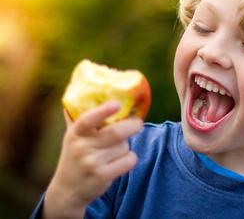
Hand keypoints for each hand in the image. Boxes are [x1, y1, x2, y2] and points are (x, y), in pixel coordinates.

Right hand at [42, 101, 142, 218]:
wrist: (67, 189)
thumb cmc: (74, 155)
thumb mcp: (72, 136)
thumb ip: (78, 117)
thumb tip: (81, 90)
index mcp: (75, 133)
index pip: (88, 120)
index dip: (103, 111)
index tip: (116, 103)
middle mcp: (82, 148)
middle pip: (116, 133)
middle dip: (133, 125)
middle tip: (138, 123)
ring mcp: (92, 163)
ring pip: (124, 147)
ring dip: (127, 145)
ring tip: (118, 148)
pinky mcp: (102, 177)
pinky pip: (128, 161)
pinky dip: (131, 158)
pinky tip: (123, 159)